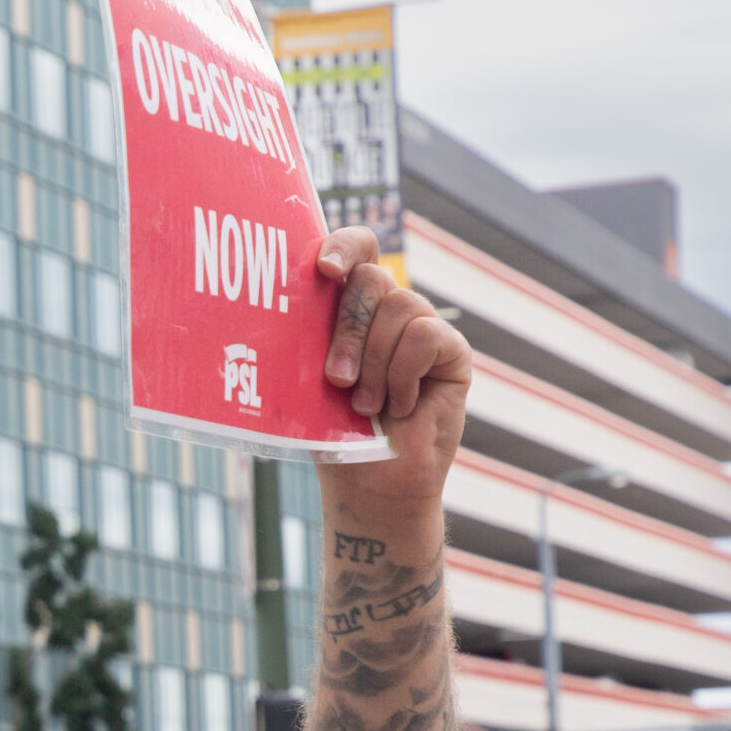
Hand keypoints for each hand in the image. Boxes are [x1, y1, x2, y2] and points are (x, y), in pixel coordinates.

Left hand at [318, 225, 470, 504]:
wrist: (371, 485)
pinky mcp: (452, 352)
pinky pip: (426, 335)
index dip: (344, 245)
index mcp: (350, 309)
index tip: (324, 269)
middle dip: (349, 329)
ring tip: (366, 405)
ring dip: (375, 362)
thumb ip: (309, 338)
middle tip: (336, 379)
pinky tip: (400, 406)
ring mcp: (422, 328)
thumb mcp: (310, 381)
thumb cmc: (335, 435)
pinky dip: (404, 373)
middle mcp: (388, 311)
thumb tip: (278, 304)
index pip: (358, 250)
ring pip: (400, 306)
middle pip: (372, 278)